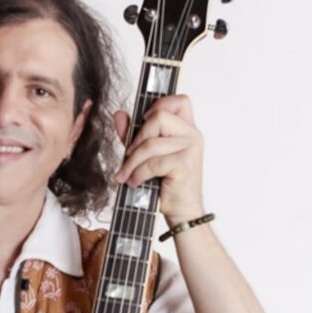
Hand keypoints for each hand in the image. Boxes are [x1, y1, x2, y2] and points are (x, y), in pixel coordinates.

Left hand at [113, 94, 204, 224]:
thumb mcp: (148, 154)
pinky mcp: (184, 165)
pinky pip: (152, 163)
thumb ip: (134, 133)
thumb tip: (119, 114)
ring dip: (132, 162)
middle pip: (159, 117)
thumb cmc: (167, 183)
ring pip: (151, 143)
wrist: (183, 212)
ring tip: (126, 174)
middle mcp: (192, 135)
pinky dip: (138, 174)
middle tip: (129, 155)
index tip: (145, 120)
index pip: (180, 101)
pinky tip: (134, 182)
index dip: (160, 104)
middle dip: (138, 138)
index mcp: (187, 129)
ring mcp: (191, 149)